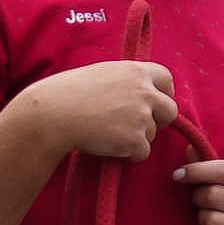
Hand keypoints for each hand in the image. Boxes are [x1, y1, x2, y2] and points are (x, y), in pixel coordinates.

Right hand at [22, 58, 177, 161]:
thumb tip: (140, 95)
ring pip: (152, 134)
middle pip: (170, 111)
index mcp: (136, 71)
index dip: (164, 94)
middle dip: (158, 121)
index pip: (167, 79)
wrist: (53, 113)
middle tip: (136, 127)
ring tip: (107, 134)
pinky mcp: (135, 139)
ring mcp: (142, 116)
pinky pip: (142, 153)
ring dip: (135, 139)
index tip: (155, 104)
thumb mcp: (102, 75)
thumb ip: (126, 82)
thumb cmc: (68, 94)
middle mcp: (145, 91)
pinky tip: (107, 145)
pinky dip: (127, 154)